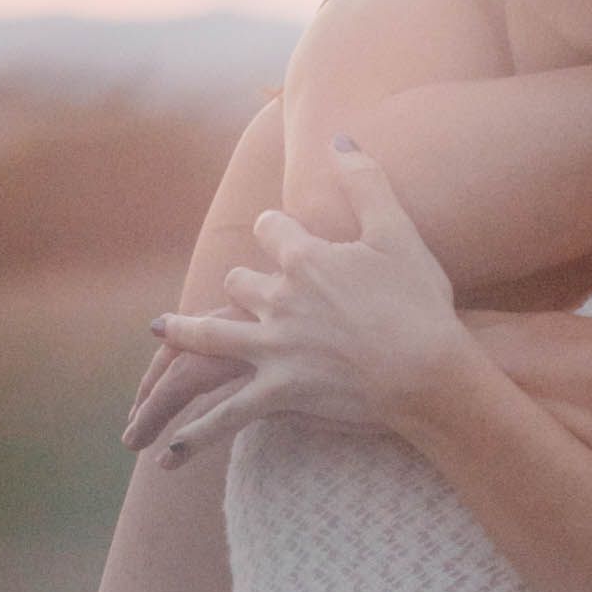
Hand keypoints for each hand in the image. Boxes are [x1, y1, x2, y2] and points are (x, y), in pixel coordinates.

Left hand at [147, 139, 467, 468]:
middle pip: (239, 282)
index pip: (270, 230)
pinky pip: (225, 416)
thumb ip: (365, 180)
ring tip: (162, 332)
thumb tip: (339, 137)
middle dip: (239, 285)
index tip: (276, 233)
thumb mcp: (398, 231)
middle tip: (240, 290)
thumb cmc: (420, 301)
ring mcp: (272, 349)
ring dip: (185, 333)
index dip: (274, 231)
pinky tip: (165, 454)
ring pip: (212, 336)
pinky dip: (194, 435)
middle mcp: (278, 300)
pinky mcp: (277, 394)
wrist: (428, 371)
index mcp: (306, 258)